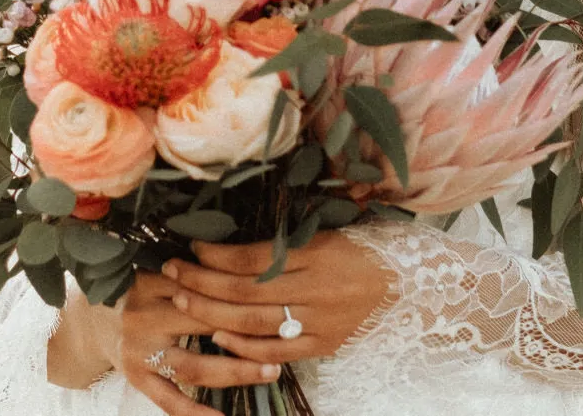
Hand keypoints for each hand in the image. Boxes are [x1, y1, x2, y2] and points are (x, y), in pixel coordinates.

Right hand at [76, 269, 286, 415]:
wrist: (88, 319)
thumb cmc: (134, 289)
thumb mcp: (154, 268)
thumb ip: (192, 269)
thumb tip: (250, 266)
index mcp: (152, 281)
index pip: (206, 289)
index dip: (244, 295)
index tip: (279, 298)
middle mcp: (144, 316)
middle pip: (205, 325)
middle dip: (248, 332)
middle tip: (288, 335)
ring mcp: (139, 351)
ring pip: (194, 366)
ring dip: (236, 371)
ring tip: (271, 372)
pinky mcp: (135, 377)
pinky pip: (168, 401)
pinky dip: (195, 414)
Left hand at [160, 230, 397, 367]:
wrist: (411, 287)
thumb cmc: (365, 251)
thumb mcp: (330, 232)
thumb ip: (288, 236)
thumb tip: (236, 233)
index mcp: (317, 252)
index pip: (255, 256)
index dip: (219, 253)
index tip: (193, 246)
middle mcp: (316, 287)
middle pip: (246, 288)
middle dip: (203, 280)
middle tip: (172, 271)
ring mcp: (319, 320)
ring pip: (256, 320)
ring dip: (213, 311)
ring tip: (184, 298)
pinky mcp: (324, 345)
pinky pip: (277, 350)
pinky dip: (245, 345)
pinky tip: (218, 336)